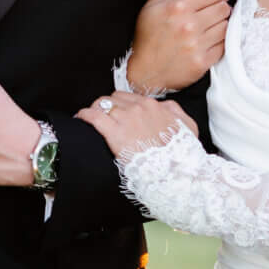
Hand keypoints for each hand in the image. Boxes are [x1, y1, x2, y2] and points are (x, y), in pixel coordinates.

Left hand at [77, 93, 193, 160]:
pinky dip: (84, 115)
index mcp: (154, 106)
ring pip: (101, 104)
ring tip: (89, 119)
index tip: (116, 113)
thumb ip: (176, 112)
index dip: (120, 105)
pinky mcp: (114, 132)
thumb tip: (165, 107)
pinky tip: (80, 119)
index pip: (129, 97)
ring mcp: (126, 118)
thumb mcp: (188, 127)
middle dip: (107, 106)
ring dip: (94, 110)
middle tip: (102, 117)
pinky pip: (93, 116)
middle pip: (113, 98)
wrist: (174, 171)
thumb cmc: (181, 153)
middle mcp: (138, 108)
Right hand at [127, 0, 230, 93]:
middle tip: (212, 12)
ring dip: (220, 24)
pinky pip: (224, 45)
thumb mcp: (153, 4)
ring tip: (209, 27)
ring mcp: (196, 45)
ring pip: (226, 26)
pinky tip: (208, 41)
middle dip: (220, 7)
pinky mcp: (202, 62)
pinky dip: (219, 42)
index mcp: (177, 7)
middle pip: (223, 8)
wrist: (144, 72)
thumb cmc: (148, 36)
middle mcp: (188, 25)